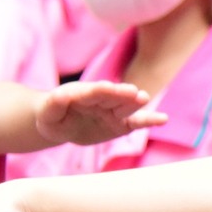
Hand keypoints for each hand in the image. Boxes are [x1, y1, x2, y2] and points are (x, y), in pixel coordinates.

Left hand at [34, 81, 165, 145]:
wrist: (61, 123)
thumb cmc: (52, 115)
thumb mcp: (49, 111)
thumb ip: (55, 103)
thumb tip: (61, 95)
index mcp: (84, 93)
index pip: (94, 91)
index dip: (101, 90)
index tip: (109, 87)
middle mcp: (102, 99)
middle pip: (114, 97)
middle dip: (123, 95)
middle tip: (134, 94)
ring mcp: (113, 111)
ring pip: (127, 107)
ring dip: (135, 103)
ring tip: (144, 99)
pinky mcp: (121, 124)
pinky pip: (136, 122)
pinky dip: (150, 120)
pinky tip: (163, 119)